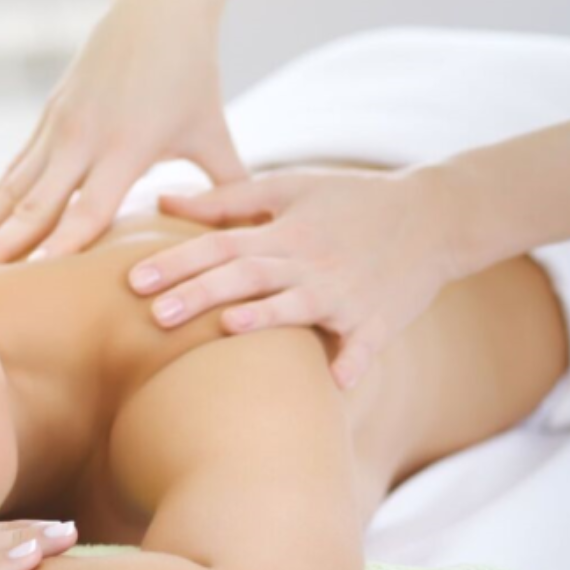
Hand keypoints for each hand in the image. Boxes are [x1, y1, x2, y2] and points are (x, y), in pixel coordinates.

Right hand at [0, 0, 249, 265]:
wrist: (159, 2)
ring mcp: (60, 124)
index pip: (87, 211)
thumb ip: (230, 185)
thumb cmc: (194, 72)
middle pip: (33, 205)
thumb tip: (255, 232)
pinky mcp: (49, 115)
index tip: (28, 284)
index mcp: (127, 147)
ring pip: (11, 187)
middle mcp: (84, 137)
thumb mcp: (213, 130)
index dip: (57, 248)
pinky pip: (13, 167)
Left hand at [130, 164, 461, 389]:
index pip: (222, 245)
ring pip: (301, 306)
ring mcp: (347, 293)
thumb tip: (162, 200)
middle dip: (204, 294)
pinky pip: (366, 344)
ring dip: (268, 318)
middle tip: (157, 315)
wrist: (434, 216)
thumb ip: (225, 200)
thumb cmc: (349, 202)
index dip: (179, 261)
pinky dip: (354, 359)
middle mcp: (312, 262)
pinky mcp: (380, 320)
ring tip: (230, 328)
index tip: (135, 280)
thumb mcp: (290, 189)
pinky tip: (337, 381)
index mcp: (286, 231)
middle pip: (250, 276)